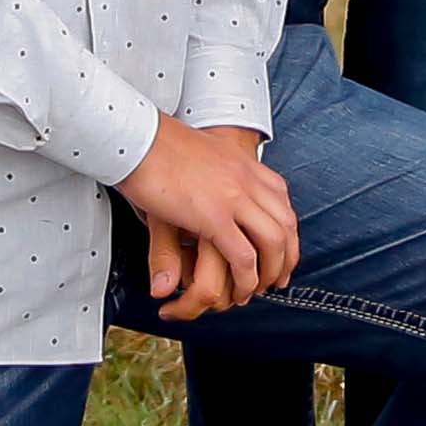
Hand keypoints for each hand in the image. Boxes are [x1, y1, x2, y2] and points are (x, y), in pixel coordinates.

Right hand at [120, 117, 295, 320]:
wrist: (138, 135)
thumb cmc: (156, 144)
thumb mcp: (195, 159)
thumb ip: (213, 175)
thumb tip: (211, 188)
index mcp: (243, 163)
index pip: (282, 200)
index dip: (286, 231)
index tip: (281, 250)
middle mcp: (246, 179)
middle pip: (286, 224)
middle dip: (286, 258)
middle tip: (276, 279)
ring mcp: (233, 197)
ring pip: (273, 243)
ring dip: (269, 272)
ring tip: (254, 289)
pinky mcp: (214, 217)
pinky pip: (244, 257)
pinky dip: (246, 279)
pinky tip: (237, 290)